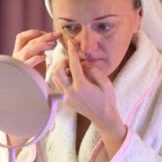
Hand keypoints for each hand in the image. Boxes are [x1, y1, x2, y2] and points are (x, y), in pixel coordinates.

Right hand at [13, 30, 59, 76]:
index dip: (34, 33)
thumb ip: (41, 50)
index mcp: (19, 52)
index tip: (47, 33)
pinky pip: (27, 64)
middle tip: (57, 35)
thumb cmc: (36, 76)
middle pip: (29, 41)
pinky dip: (35, 59)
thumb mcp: (38, 60)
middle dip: (45, 36)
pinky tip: (44, 58)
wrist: (31, 92)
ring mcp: (19, 65)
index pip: (22, 37)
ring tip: (53, 45)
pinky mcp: (22, 74)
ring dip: (42, 45)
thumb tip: (52, 39)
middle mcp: (17, 57)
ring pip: (28, 50)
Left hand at [51, 39, 126, 156]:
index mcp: (82, 87)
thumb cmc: (107, 99)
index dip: (72, 52)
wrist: (103, 117)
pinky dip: (62, 78)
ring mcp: (66, 98)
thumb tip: (83, 63)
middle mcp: (71, 92)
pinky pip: (58, 86)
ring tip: (72, 69)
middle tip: (71, 60)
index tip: (71, 43)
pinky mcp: (65, 101)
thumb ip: (93, 70)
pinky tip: (72, 77)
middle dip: (62, 62)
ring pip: (55, 79)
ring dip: (61, 70)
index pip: (73, 65)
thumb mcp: (105, 82)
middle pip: (56, 71)